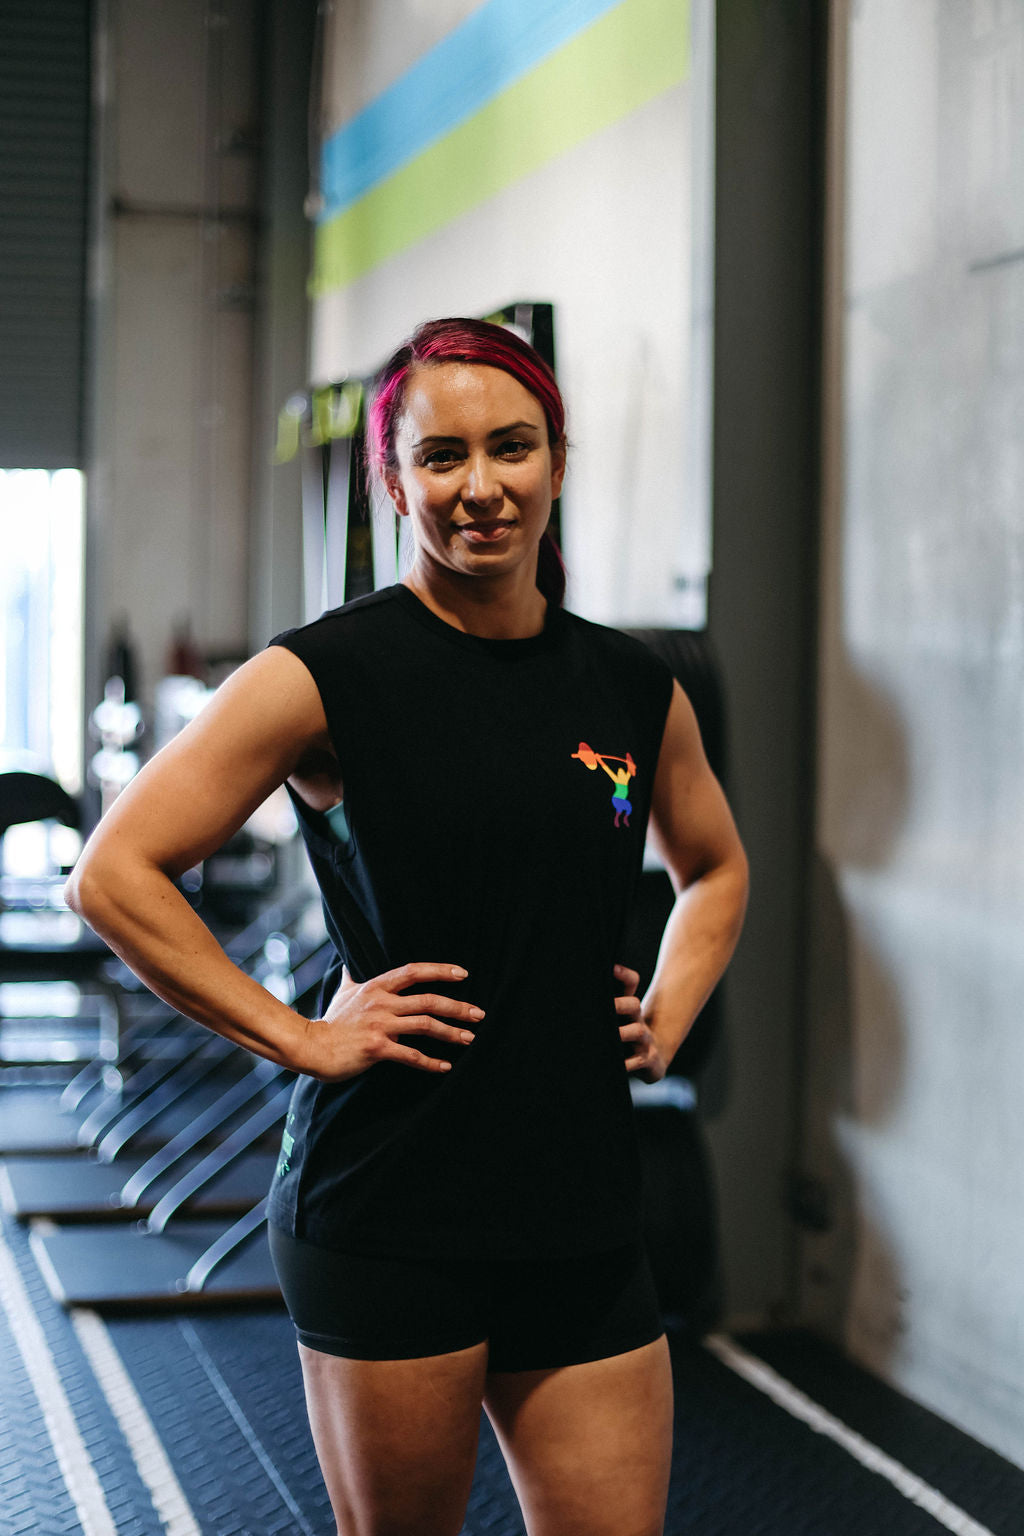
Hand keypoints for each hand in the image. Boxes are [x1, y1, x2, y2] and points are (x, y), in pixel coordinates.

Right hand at [296, 962, 481, 1081]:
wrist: (312, 1047)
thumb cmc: (331, 1021)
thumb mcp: (343, 991)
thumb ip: (352, 976)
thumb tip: (348, 961)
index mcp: (377, 987)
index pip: (414, 971)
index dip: (440, 970)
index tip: (463, 973)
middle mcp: (381, 1003)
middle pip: (428, 1000)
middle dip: (458, 1006)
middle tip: (479, 1014)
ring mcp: (380, 1025)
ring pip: (425, 1025)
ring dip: (451, 1032)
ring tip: (470, 1038)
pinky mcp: (377, 1048)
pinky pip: (410, 1055)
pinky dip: (430, 1062)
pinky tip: (445, 1066)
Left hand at [614, 963, 666, 1082]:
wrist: (655, 1058)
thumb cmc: (628, 1037)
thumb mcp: (619, 1022)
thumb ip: (603, 1009)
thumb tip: (572, 996)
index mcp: (629, 1009)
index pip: (631, 984)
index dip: (624, 975)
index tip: (612, 968)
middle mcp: (637, 1021)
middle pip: (634, 1004)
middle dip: (621, 1003)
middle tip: (608, 1005)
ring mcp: (644, 1041)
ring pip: (638, 1031)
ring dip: (624, 1032)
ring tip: (613, 1035)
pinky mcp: (647, 1060)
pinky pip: (638, 1062)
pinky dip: (627, 1064)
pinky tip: (616, 1065)